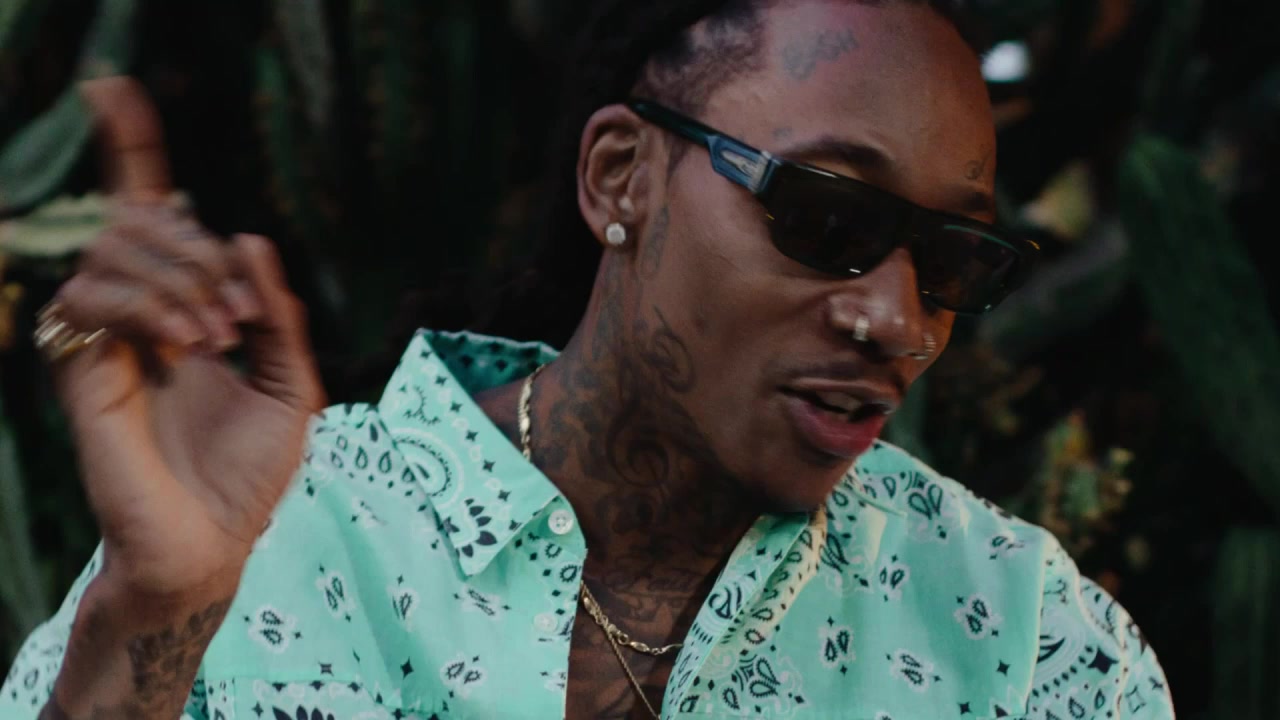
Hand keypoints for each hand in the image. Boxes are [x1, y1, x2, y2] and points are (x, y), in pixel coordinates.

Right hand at [52, 77, 324, 597]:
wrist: (215, 541)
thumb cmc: (252, 472)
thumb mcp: (294, 384)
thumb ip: (279, 313)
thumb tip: (247, 236)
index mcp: (190, 306)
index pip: (152, 213)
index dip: (132, 148)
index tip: (112, 88)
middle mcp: (143, 311)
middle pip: (141, 217)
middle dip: (198, 245)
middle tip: (240, 313)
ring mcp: (108, 336)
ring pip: (113, 247)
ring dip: (181, 277)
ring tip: (220, 337)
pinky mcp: (83, 366)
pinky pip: (92, 296)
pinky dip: (149, 305)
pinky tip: (189, 346)